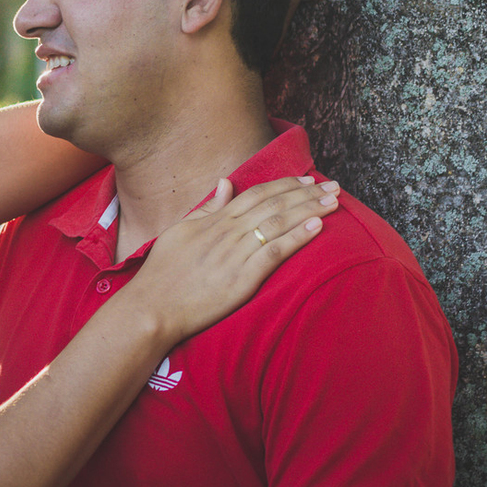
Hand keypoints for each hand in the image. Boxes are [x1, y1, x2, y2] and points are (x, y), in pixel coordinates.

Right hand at [132, 175, 339, 343]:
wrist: (152, 306)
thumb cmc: (162, 272)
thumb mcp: (180, 230)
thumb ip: (206, 208)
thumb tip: (225, 183)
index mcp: (214, 220)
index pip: (256, 194)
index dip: (284, 185)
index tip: (306, 180)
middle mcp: (227, 232)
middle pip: (274, 204)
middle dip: (306, 193)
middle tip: (333, 185)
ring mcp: (235, 254)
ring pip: (279, 223)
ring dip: (309, 209)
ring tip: (334, 201)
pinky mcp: (242, 278)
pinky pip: (275, 252)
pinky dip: (297, 236)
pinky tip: (317, 226)